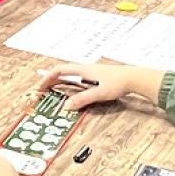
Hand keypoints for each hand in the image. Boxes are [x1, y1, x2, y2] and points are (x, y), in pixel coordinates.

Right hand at [38, 63, 161, 110]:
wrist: (134, 78)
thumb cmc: (118, 83)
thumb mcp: (99, 93)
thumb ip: (83, 99)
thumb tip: (67, 106)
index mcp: (83, 70)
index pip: (59, 70)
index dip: (47, 78)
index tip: (40, 87)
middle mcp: (85, 69)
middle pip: (62, 72)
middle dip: (50, 80)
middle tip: (42, 90)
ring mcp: (90, 72)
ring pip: (70, 75)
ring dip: (59, 82)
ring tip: (52, 90)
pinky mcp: (96, 77)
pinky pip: (77, 79)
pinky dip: (69, 84)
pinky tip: (71, 91)